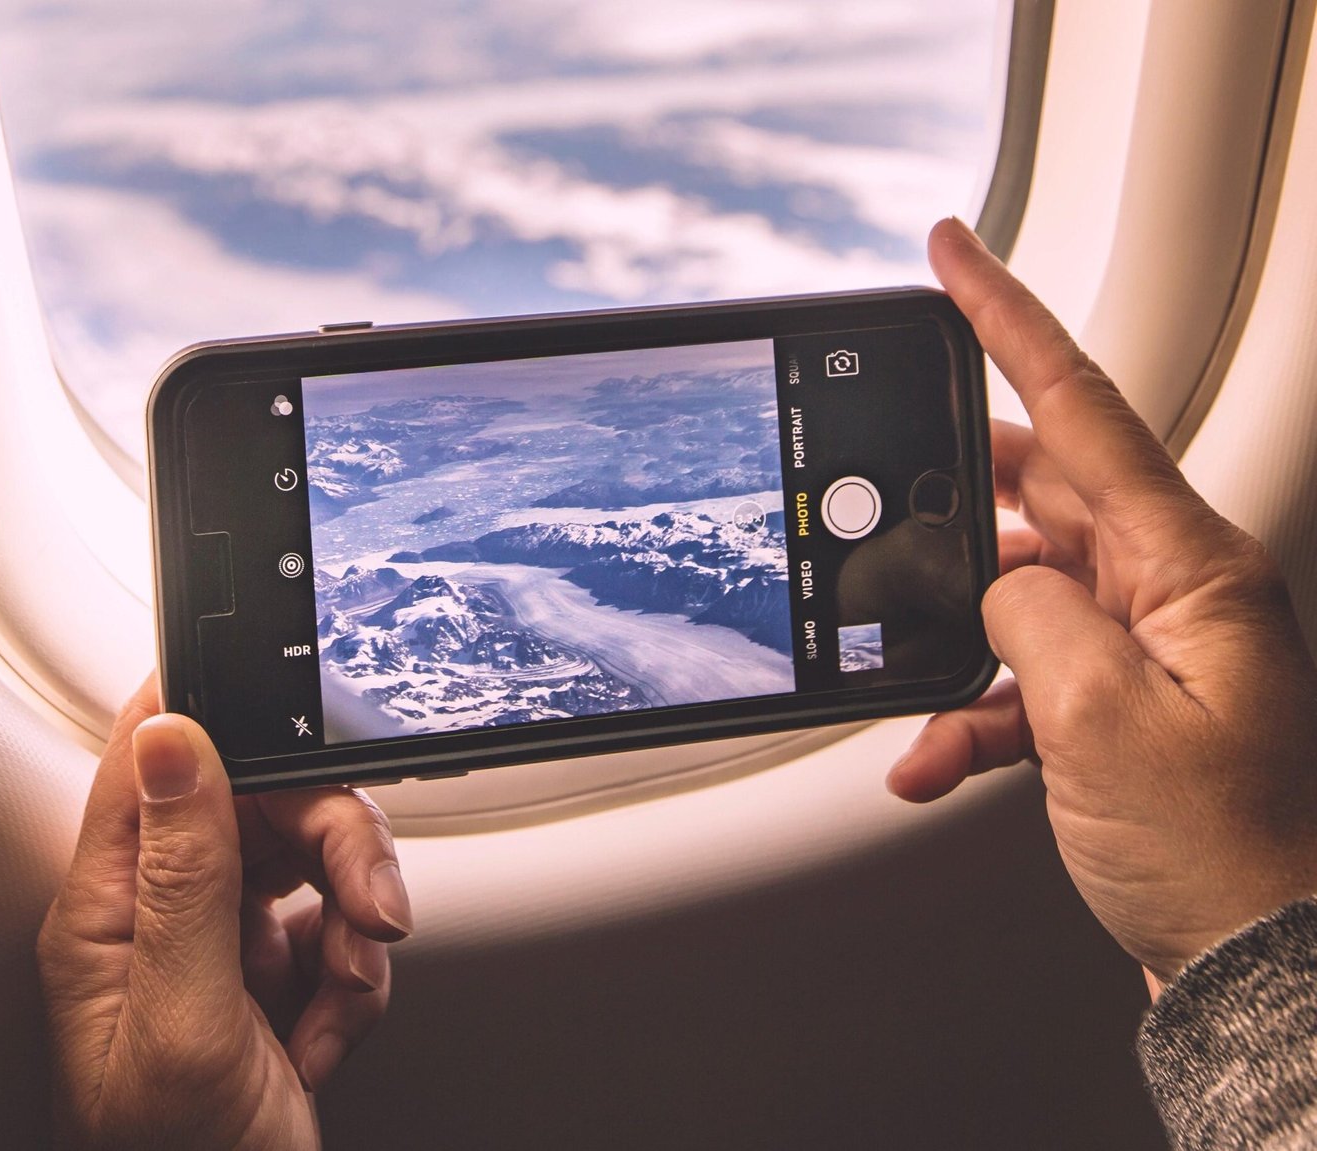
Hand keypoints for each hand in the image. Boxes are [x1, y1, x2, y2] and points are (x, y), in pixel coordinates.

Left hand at [37, 677, 412, 1149]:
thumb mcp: (183, 1019)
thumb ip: (184, 876)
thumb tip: (170, 739)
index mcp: (106, 909)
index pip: (149, 762)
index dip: (216, 718)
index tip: (290, 705)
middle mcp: (159, 913)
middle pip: (261, 803)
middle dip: (334, 846)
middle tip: (373, 903)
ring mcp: (217, 943)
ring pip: (311, 858)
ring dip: (356, 915)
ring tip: (353, 980)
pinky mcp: (270, 973)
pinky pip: (336, 924)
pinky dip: (356, 972)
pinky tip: (330, 1026)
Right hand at [888, 218, 1316, 984]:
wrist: (1247, 959)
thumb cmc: (1214, 851)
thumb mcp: (1096, 721)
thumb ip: (1028, 615)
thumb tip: (994, 581)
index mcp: (1194, 566)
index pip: (1088, 407)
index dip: (1008, 321)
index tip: (953, 255)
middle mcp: (1175, 587)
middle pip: (1040, 492)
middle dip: (955, 506)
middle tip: (890, 509)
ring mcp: (1147, 641)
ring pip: (1018, 589)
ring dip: (952, 642)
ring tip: (918, 698)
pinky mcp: (1119, 694)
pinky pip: (1023, 668)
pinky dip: (970, 707)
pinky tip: (934, 755)